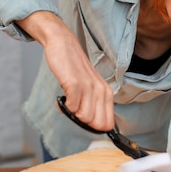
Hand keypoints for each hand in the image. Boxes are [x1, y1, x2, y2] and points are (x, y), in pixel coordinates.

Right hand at [17, 11, 114, 130]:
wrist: (63, 45)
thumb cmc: (74, 68)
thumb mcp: (90, 86)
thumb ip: (92, 103)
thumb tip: (88, 124)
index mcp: (107, 92)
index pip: (108, 123)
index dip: (94, 126)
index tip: (83, 118)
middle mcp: (101, 90)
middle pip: (97, 124)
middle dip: (83, 122)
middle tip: (74, 110)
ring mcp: (89, 87)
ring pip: (84, 118)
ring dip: (72, 113)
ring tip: (67, 101)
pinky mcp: (75, 84)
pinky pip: (72, 108)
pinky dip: (64, 107)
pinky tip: (62, 98)